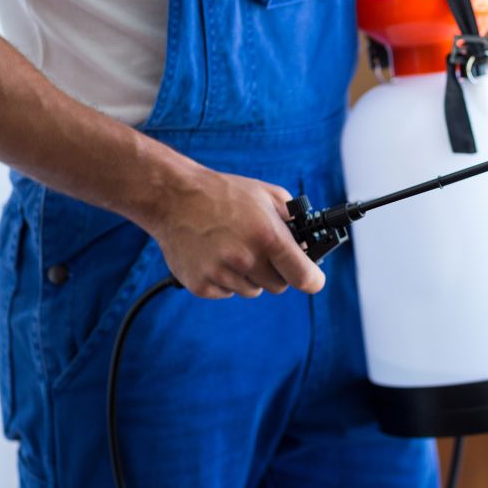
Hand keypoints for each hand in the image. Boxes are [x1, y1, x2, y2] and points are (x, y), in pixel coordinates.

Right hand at [145, 169, 324, 299]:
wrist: (174, 197)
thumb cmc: (223, 194)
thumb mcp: (267, 195)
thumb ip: (294, 219)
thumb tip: (309, 242)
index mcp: (266, 236)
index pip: (303, 276)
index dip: (313, 280)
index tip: (313, 279)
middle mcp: (244, 258)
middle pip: (278, 286)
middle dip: (277, 271)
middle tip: (265, 252)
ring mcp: (220, 274)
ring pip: (252, 290)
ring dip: (250, 275)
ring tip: (235, 248)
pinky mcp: (200, 285)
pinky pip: (227, 293)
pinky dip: (226, 279)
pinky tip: (217, 256)